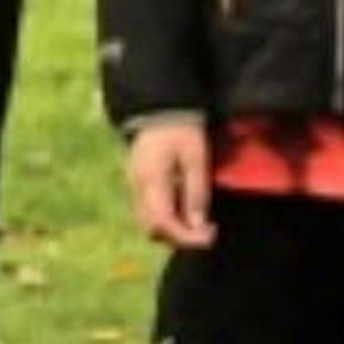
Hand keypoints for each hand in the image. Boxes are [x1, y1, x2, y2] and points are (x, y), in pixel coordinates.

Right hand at [128, 119, 214, 248]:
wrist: (159, 107)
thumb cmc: (182, 129)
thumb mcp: (196, 158)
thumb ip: (196, 192)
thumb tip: (197, 225)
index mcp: (152, 180)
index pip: (163, 222)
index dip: (186, 237)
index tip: (209, 236)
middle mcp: (138, 187)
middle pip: (151, 228)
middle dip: (179, 237)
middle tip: (207, 231)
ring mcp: (134, 185)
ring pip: (147, 222)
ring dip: (172, 229)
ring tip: (198, 222)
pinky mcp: (137, 182)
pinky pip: (147, 210)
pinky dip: (166, 218)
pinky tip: (185, 208)